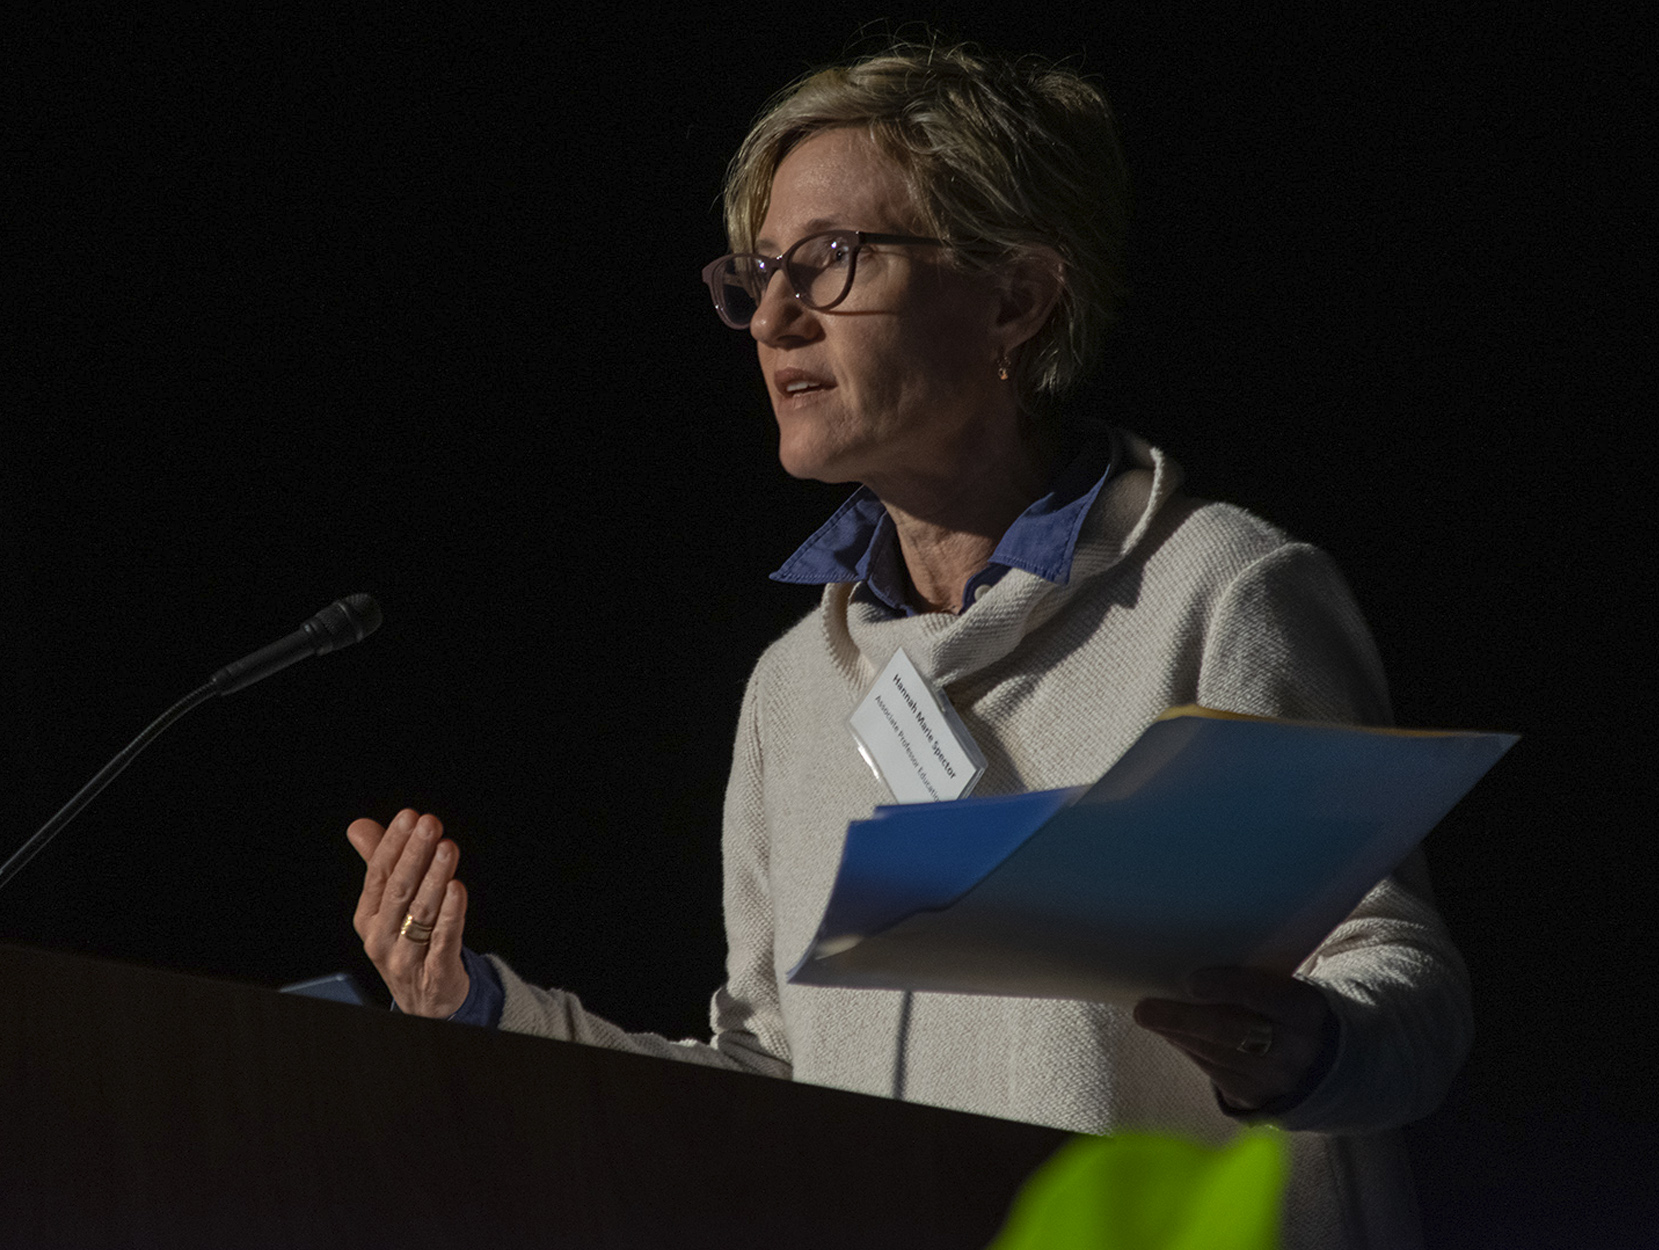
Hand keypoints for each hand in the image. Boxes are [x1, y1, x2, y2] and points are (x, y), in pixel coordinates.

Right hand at [347, 809, 470, 1017]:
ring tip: (447, 847)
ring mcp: (407, 957)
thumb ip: (379, 865)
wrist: (425, 1000)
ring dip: (435, 876)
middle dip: (415, 854)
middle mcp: (382, 938)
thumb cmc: (406, 943)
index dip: (393, 845)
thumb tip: (359, 826)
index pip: (378, 876)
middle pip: (398, 890)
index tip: (409, 817)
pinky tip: (457, 889)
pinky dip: (450, 913)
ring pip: (421, 912)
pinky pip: (443, 939)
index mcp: (368, 918)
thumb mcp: (388, 907)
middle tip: (430, 823)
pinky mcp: (436, 972)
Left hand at [1133, 967, 1334, 1111]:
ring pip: (1215, 1055)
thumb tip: (1190, 974)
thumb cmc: (1287, 1011)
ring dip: (1176, 1034)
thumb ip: (1253, 983)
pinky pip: (1213, 1073)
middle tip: (1145, 1009)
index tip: (1191, 980)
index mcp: (1305, 1011)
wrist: (1323, 1064)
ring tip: (1149, 1017)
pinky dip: (1188, 1050)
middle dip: (1183, 1019)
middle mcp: (1294, 1049)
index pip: (1265, 995)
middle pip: (1231, 1032)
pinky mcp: (1255, 1100)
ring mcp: (1274, 1080)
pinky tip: (1171, 1036)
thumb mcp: (1287, 992)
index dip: (1227, 987)